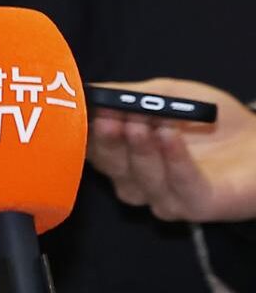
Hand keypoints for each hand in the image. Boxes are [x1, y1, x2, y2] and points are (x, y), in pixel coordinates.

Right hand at [89, 78, 255, 222]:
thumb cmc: (212, 118)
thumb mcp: (165, 94)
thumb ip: (129, 94)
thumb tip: (87, 88)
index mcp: (126, 156)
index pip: (93, 149)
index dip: (85, 131)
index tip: (81, 109)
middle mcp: (140, 181)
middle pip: (111, 169)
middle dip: (109, 142)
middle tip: (110, 117)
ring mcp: (168, 198)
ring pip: (140, 182)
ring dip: (140, 151)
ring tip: (145, 122)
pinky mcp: (198, 205)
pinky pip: (180, 187)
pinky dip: (173, 160)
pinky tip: (170, 136)